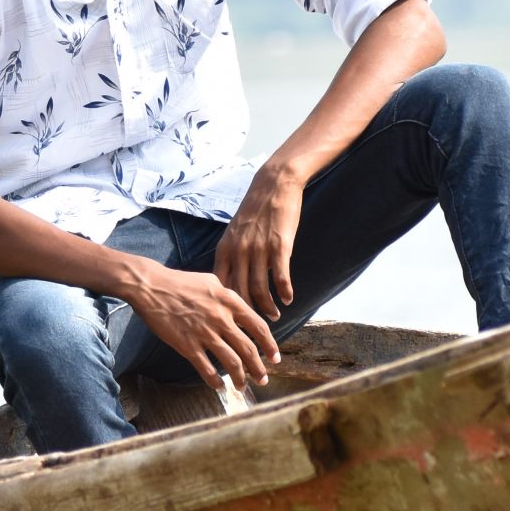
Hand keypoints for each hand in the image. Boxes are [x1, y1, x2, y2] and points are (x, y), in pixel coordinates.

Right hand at [119, 263, 280, 391]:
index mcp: (230, 301)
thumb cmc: (180, 282)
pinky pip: (206, 368)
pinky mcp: (187, 345)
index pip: (259, 327)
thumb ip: (229, 296)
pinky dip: (215, 380)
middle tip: (263, 379)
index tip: (274, 358)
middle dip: (258, 368)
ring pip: (231, 362)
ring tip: (243, 386)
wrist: (151, 287)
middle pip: (248, 349)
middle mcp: (221, 318)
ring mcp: (205, 333)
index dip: (270, 345)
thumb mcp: (212, 281)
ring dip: (240, 378)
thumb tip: (242, 308)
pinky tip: (219, 386)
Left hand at [214, 166, 303, 321]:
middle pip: (239, 293)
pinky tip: (289, 299)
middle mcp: (239, 251)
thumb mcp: (235, 232)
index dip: (226, 307)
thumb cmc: (255, 210)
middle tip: (255, 327)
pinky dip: (285, 292)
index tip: (232, 320)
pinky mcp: (279, 246)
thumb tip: (230, 281)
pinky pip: (280, 277)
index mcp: (225, 249)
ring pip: (260, 289)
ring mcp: (258, 249)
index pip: (220, 286)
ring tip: (275, 315)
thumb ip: (231, 255)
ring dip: (268, 307)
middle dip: (247, 314)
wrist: (274, 184)